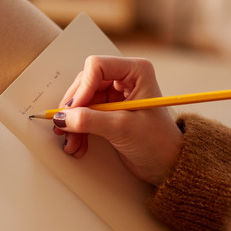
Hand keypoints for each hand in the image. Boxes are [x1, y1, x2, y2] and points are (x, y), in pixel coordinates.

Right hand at [53, 56, 181, 184]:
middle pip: (85, 83)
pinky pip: (84, 114)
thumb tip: (63, 117)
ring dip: (73, 122)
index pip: (97, 66)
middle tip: (65, 126)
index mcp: (136, 71)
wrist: (167, 164)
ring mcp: (115, 95)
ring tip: (71, 141)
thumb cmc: (158, 142)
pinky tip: (77, 143)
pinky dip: (78, 128)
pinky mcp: (108, 111)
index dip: (83, 88)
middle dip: (74, 108)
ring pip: (81, 101)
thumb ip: (90, 120)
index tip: (74, 109)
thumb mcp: (122, 128)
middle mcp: (124, 79)